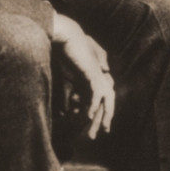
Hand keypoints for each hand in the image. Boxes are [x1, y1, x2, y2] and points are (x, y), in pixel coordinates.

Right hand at [52, 14, 114, 138]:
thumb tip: (70, 105)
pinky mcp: (92, 73)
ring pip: (103, 101)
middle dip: (101, 120)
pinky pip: (95, 93)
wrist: (65, 35)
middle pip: (105, 103)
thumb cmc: (64, 52)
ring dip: (98, 117)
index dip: (98, 115)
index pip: (100, 101)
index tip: (92, 128)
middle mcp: (100, 77)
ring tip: (93, 131)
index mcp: (95, 78)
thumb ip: (71, 90)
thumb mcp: (68, 75)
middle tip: (96, 135)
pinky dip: (92, 105)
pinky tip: (87, 116)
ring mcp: (98, 75)